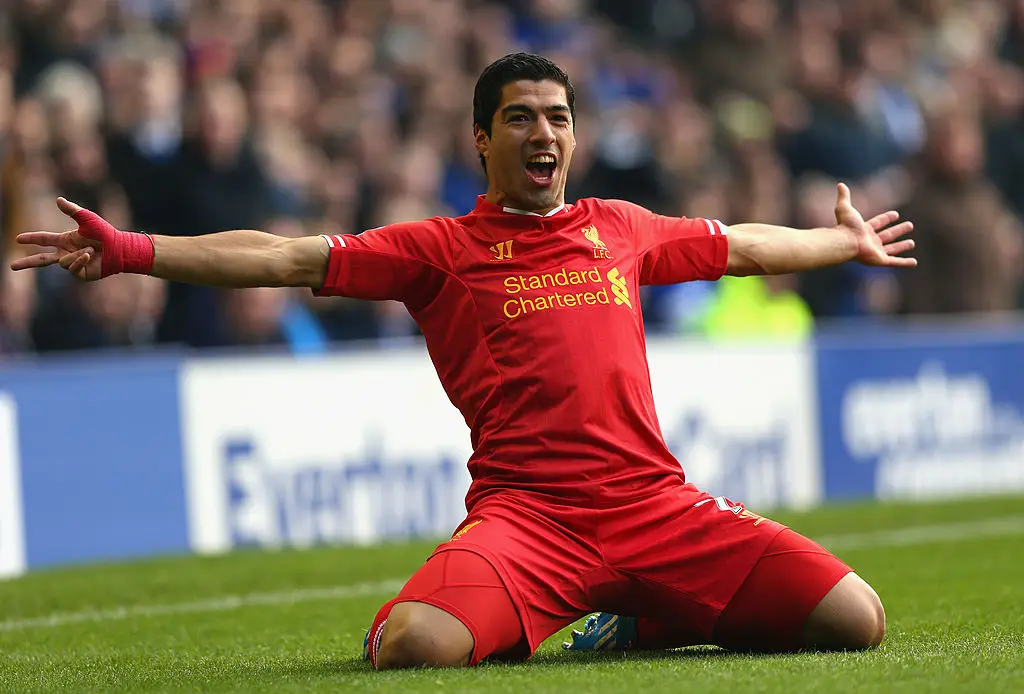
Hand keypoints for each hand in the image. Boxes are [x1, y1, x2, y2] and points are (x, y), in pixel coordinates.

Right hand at [10, 198, 153, 279]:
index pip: (44, 240)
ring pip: (62, 261)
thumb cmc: (104, 233)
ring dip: (75, 254)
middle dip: (27, 263)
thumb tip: (57, 200)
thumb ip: (72, 210)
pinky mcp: (80, 274)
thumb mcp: (87, 219)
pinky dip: (79, 260)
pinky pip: (71, 268)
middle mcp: (67, 253)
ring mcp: (73, 264)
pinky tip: (89, 256)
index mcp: (65, 240)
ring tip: (90, 250)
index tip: (17, 239)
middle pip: (42, 259)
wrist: (119, 248)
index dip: (31, 239)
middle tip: (12, 266)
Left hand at [833, 183, 916, 267]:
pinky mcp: (880, 260)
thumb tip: (840, 184)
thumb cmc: (845, 226)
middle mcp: (870, 242)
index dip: (886, 219)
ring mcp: (875, 252)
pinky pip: (895, 262)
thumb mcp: (845, 208)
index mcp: (864, 230)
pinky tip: (914, 262)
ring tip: (912, 243)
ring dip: (902, 246)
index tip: (896, 214)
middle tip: (910, 225)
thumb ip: (844, 196)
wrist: (846, 242)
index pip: (877, 223)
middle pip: (887, 236)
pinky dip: (905, 263)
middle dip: (898, 231)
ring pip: (892, 249)